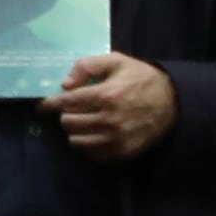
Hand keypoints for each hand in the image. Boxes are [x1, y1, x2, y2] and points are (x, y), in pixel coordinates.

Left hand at [54, 52, 178, 159]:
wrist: (172, 103)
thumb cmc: (141, 79)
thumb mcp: (117, 61)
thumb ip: (88, 66)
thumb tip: (65, 84)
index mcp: (106, 95)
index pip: (67, 102)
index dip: (50, 104)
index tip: (43, 105)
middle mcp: (108, 120)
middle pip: (68, 122)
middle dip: (66, 114)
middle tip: (73, 109)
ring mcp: (115, 139)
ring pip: (76, 140)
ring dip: (75, 130)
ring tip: (83, 121)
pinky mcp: (121, 152)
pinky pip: (91, 154)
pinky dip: (87, 144)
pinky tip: (94, 133)